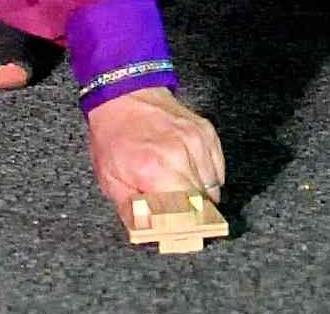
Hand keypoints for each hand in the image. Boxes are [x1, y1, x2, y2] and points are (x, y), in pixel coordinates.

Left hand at [84, 88, 225, 233]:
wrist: (123, 92)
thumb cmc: (113, 136)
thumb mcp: (111, 181)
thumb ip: (134, 215)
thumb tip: (156, 237)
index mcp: (154, 169)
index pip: (185, 217)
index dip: (183, 229)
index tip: (178, 232)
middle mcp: (180, 155)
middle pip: (202, 206)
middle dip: (191, 214)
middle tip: (176, 211)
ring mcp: (196, 141)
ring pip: (213, 189)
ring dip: (200, 195)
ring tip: (178, 186)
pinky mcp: (207, 132)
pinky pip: (218, 170)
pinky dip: (208, 177)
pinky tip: (188, 171)